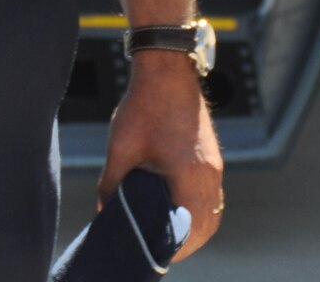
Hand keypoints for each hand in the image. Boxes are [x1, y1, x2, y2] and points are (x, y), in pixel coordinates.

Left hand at [97, 52, 224, 259]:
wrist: (167, 67)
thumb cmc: (143, 105)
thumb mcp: (121, 148)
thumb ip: (112, 184)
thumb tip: (104, 211)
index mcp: (191, 174)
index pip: (191, 228)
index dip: (174, 247)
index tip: (153, 252)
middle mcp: (210, 173)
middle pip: (208, 225)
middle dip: (187, 242)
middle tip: (159, 247)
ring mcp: (215, 164)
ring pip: (212, 211)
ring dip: (195, 226)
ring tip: (168, 232)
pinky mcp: (212, 155)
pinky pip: (212, 194)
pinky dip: (199, 207)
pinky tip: (177, 207)